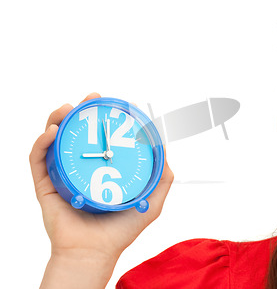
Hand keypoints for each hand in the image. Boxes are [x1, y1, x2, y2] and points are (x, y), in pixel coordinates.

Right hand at [29, 93, 173, 287]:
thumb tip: (164, 148)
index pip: (101, 137)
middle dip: (82, 111)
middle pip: (76, 132)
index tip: (115, 104)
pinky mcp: (46, 185)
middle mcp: (81, 168)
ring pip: (54, 140)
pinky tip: (52, 132)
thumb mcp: (151, 201)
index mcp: (102, 169)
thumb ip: (162, 178)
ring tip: (69, 110)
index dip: (106, 118)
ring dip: (58, 119)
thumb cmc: (121, 231)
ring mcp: (62, 175)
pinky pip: (38, 160)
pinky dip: (42, 143)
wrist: (95, 253)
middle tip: (92, 98)